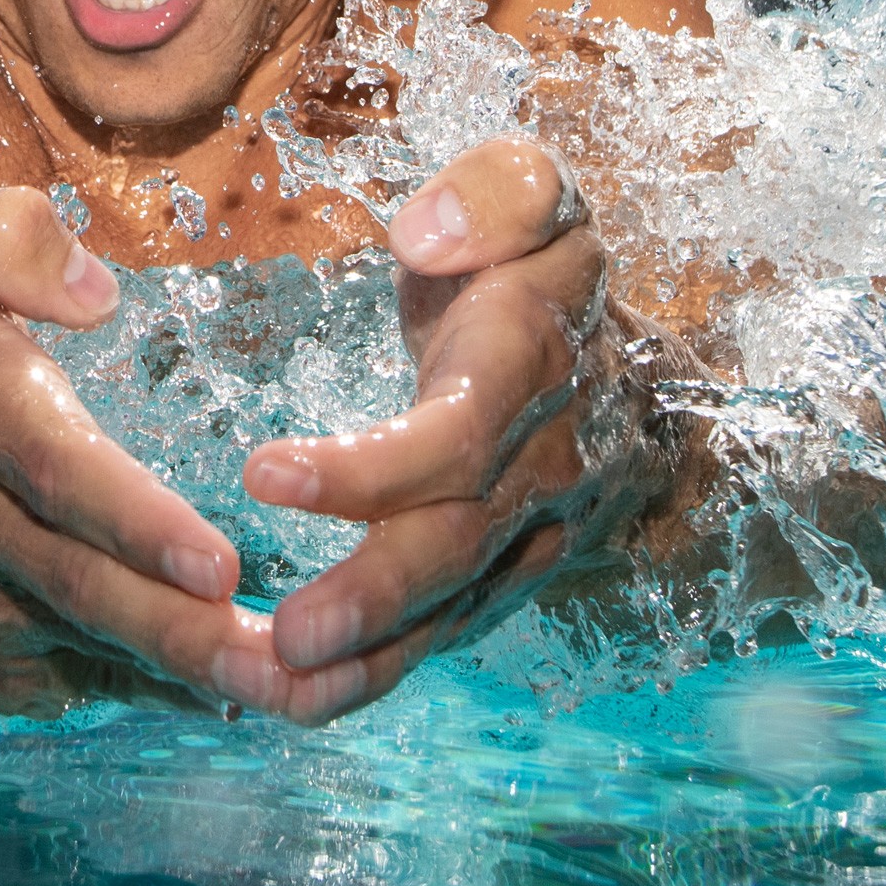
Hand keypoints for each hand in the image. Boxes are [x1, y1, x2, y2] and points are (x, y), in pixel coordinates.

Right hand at [0, 188, 290, 717]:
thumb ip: (11, 241)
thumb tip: (99, 294)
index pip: (55, 474)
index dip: (138, 524)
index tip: (220, 562)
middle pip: (80, 587)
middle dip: (185, 631)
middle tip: (283, 662)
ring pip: (84, 648)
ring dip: (185, 675)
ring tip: (288, 690)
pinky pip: (71, 684)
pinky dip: (146, 693)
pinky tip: (226, 693)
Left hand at [242, 138, 679, 723]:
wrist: (624, 354)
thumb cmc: (538, 263)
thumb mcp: (534, 187)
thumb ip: (496, 193)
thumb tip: (427, 230)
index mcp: (531, 364)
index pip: (457, 434)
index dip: (368, 467)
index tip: (261, 472)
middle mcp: (543, 463)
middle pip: (459, 542)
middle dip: (374, 594)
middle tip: (287, 635)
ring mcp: (534, 531)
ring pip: (455, 606)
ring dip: (371, 655)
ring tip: (277, 684)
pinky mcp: (511, 572)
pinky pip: (448, 627)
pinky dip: (379, 669)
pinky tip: (299, 698)